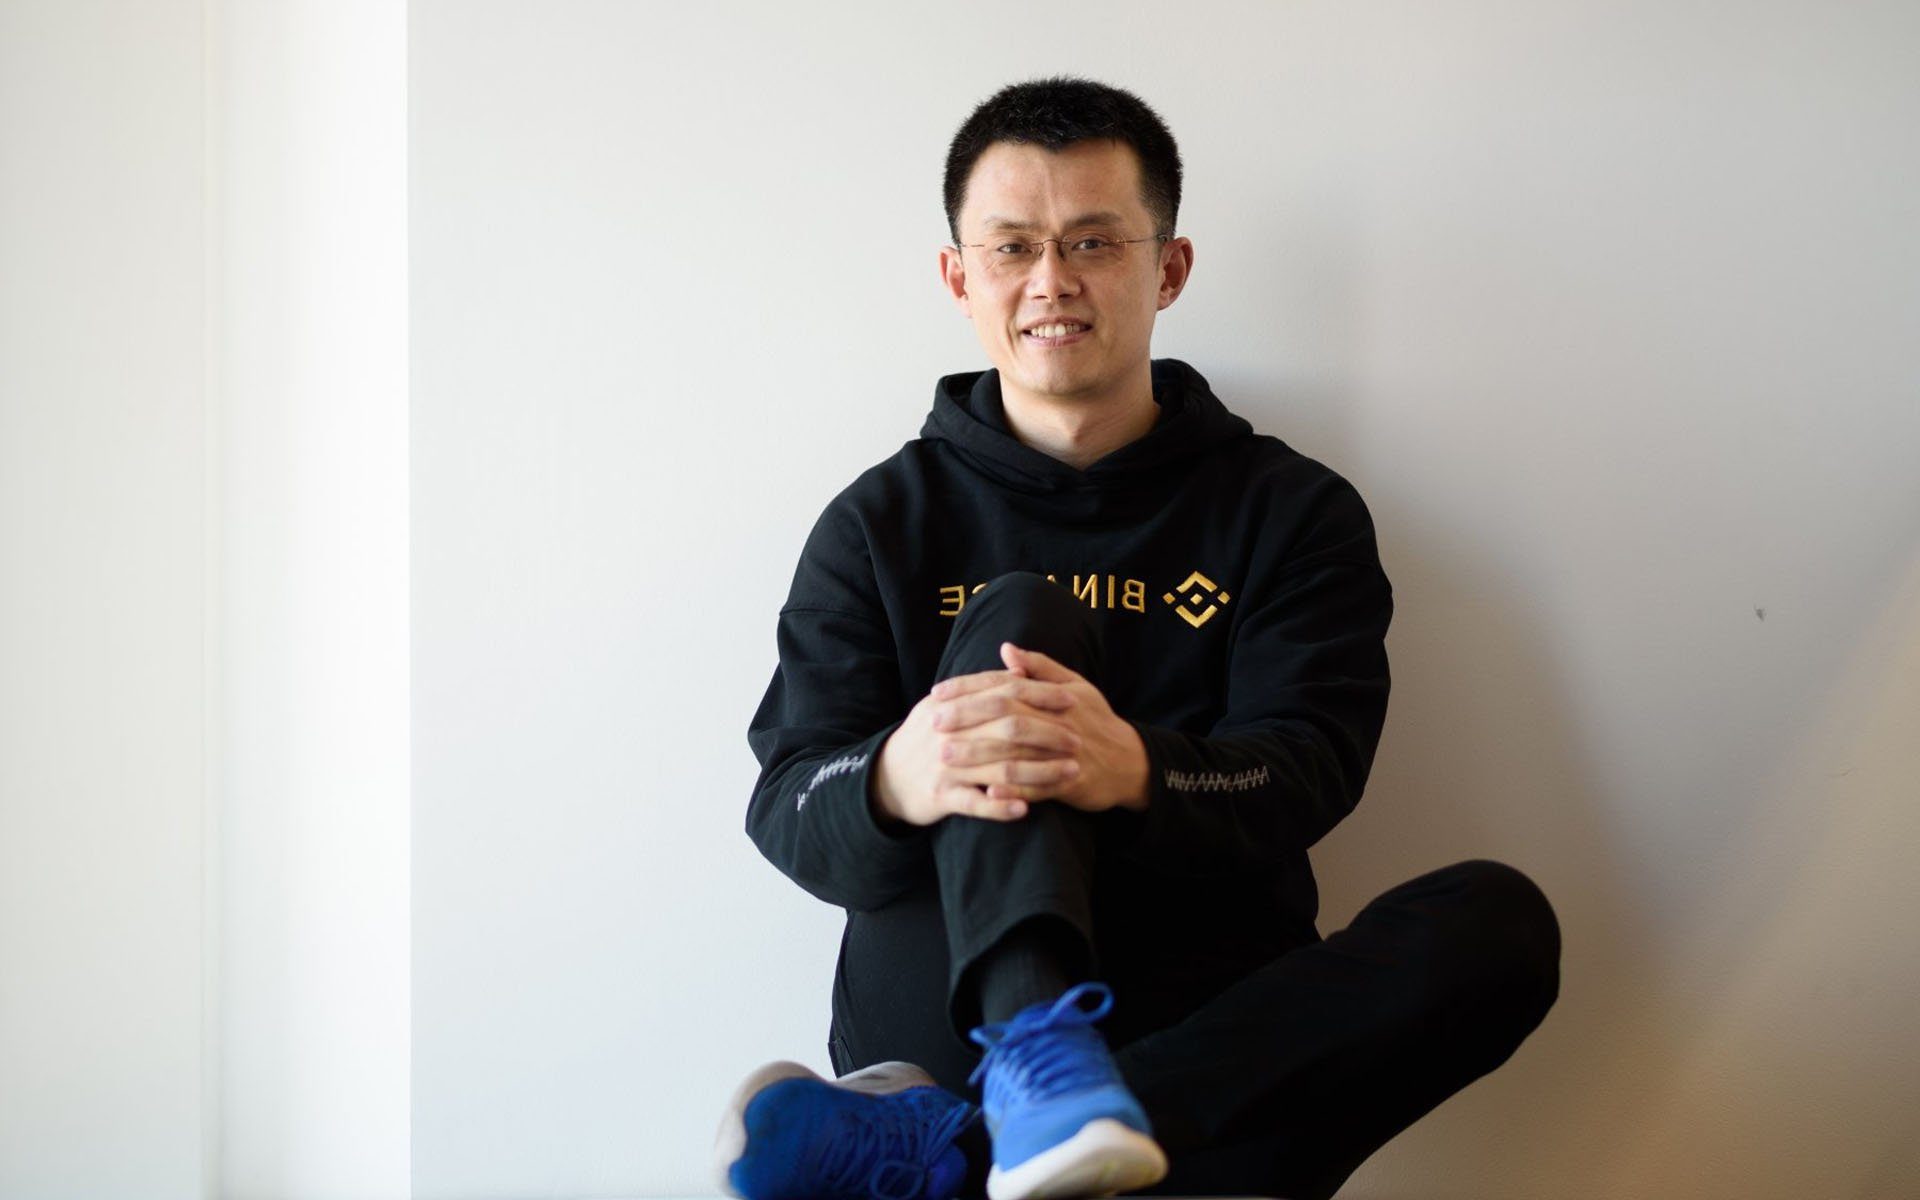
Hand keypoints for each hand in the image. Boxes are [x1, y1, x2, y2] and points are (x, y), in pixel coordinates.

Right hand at [871, 648, 1081, 825]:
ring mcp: (944, 765)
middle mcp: (947, 731)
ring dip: (1039, 771)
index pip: (1002, 692)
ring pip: (999, 767)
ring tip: (1070, 773)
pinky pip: (974, 803)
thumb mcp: (944, 706)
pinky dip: (1001, 807)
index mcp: (950, 704)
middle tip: (1078, 739)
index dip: (1039, 694)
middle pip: (1006, 728)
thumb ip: (981, 687)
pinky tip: (1027, 809)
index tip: (1071, 699)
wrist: (885, 778)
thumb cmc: (926, 739)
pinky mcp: (940, 796)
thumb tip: (1019, 666)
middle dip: (1047, 732)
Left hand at [925, 642, 1150, 815]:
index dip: (970, 688)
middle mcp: (1058, 720)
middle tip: (932, 723)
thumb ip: (1041, 667)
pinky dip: (1013, 790)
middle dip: (967, 718)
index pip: (1005, 685)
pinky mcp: (1072, 782)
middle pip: (1006, 715)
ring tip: (947, 757)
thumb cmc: (1096, 722)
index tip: (937, 693)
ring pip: (1018, 751)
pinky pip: (1039, 787)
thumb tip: (1007, 649)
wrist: (1131, 762)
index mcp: (1055, 695)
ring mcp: (1064, 753)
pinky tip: (986, 791)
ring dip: (980, 755)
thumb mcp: (1076, 686)